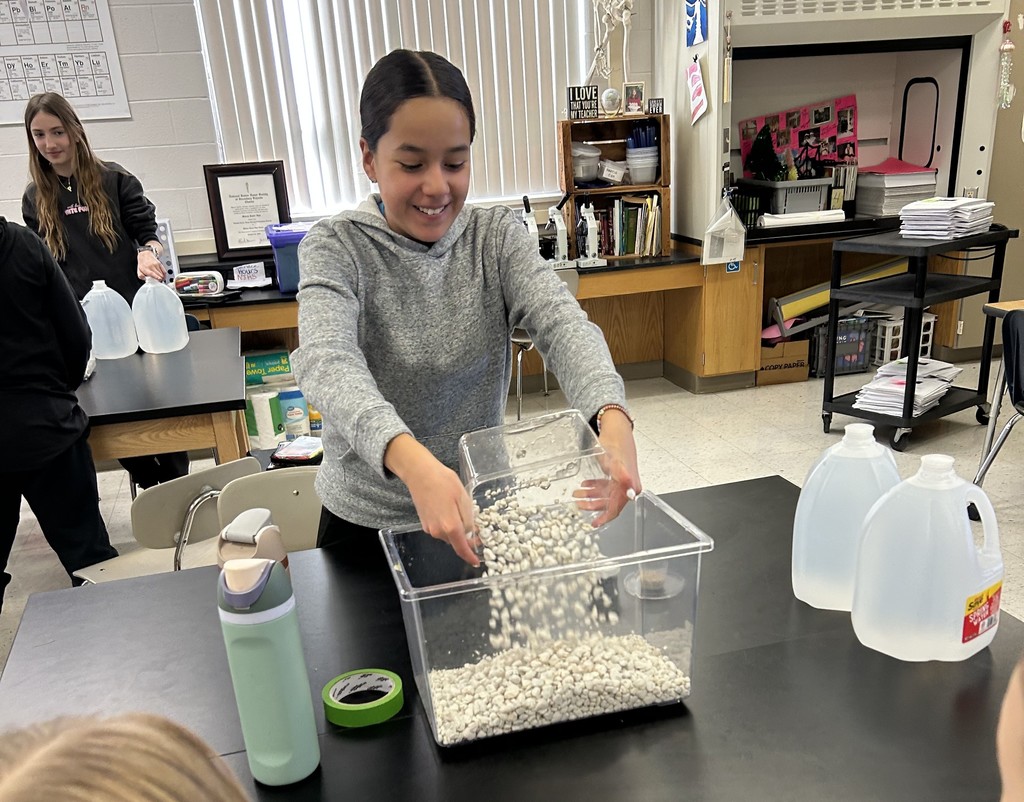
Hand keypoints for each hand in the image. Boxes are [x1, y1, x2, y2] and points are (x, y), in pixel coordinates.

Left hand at [136, 248, 165, 280]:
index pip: (153, 274)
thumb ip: (140, 276)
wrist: (145, 254)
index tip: (159, 280)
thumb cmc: (142, 263)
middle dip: (160, 279)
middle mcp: (151, 267)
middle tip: (159, 281)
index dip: (157, 278)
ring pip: (162, 273)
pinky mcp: (159, 263)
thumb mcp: (139, 270)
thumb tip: (145, 279)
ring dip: (163, 277)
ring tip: (161, 279)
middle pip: (159, 275)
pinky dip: (165, 274)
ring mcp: (156, 265)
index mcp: (146, 269)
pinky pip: (164, 270)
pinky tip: (164, 276)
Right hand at [385, 434, 478, 565]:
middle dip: (466, 540)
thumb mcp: (463, 497)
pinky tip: (449, 511)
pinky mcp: (424, 523)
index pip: (462, 548)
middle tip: (477, 531)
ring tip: (462, 515)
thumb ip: (468, 519)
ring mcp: (429, 528)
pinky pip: (440, 530)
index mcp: (451, 526)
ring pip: (448, 536)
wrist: (419, 474)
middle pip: (456, 542)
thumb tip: (471, 532)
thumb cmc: (444, 481)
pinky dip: (447, 526)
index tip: (477, 562)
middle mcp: (438, 531)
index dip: (470, 557)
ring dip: (456, 531)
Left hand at [573, 408, 640, 526]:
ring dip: (591, 495)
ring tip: (577, 493)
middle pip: (609, 502)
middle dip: (592, 504)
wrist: (617, 429)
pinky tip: (585, 485)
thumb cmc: (616, 442)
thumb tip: (631, 492)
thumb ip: (622, 477)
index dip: (605, 517)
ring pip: (605, 494)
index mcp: (630, 485)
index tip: (594, 523)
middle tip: (577, 502)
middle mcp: (628, 485)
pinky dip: (594, 487)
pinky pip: (605, 486)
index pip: (616, 508)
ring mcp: (622, 481)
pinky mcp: (617, 475)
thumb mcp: (615, 460)